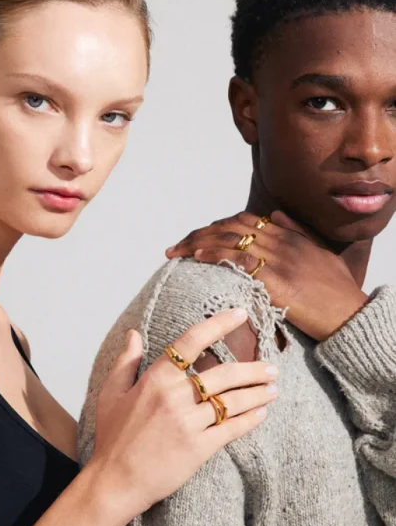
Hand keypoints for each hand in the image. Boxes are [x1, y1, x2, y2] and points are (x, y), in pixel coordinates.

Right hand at [90, 309, 278, 513]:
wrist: (114, 482)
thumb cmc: (113, 436)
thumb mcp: (110, 393)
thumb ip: (125, 361)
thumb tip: (134, 333)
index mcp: (156, 379)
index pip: (192, 341)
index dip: (218, 324)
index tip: (240, 314)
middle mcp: (175, 397)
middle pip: (224, 374)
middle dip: (253, 369)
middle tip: (272, 367)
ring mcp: (188, 423)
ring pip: (232, 401)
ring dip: (257, 393)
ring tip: (273, 389)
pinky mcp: (198, 449)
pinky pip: (231, 429)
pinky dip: (250, 420)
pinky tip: (262, 414)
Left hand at [167, 211, 367, 340]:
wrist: (349, 313)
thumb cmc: (335, 289)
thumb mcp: (318, 252)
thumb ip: (296, 231)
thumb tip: (274, 213)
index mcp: (288, 235)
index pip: (243, 220)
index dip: (216, 226)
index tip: (197, 236)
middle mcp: (280, 241)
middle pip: (230, 227)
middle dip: (199, 233)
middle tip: (178, 245)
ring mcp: (277, 258)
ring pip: (229, 239)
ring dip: (197, 242)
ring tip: (176, 252)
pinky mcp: (276, 279)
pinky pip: (239, 260)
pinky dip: (215, 254)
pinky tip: (197, 257)